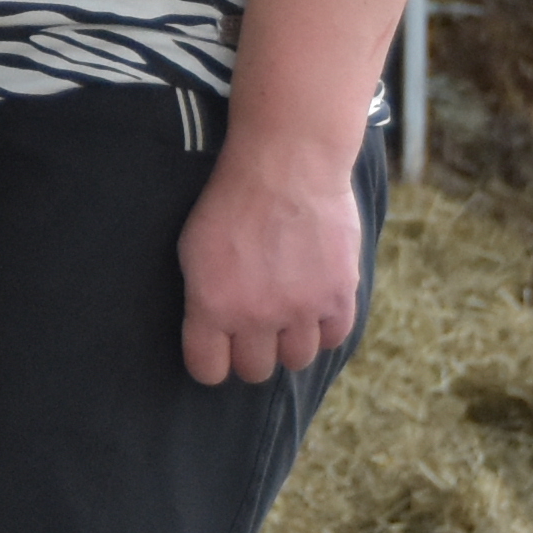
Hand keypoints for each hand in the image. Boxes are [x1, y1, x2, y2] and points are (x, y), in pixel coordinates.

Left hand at [174, 133, 363, 385]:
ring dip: (290, 341)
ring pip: (296, 360)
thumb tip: (213, 333)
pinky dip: (325, 327)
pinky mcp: (339, 294)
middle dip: (252, 352)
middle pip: (255, 371)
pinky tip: (316, 304)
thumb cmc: (232, 199)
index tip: (220, 349)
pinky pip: (334, 338)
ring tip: (288, 313)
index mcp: (212, 305)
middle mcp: (256, 315)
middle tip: (256, 326)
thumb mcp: (193, 248)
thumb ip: (202, 298)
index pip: (209, 371)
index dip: (213, 362)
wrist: (287, 161)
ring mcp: (301, 308)